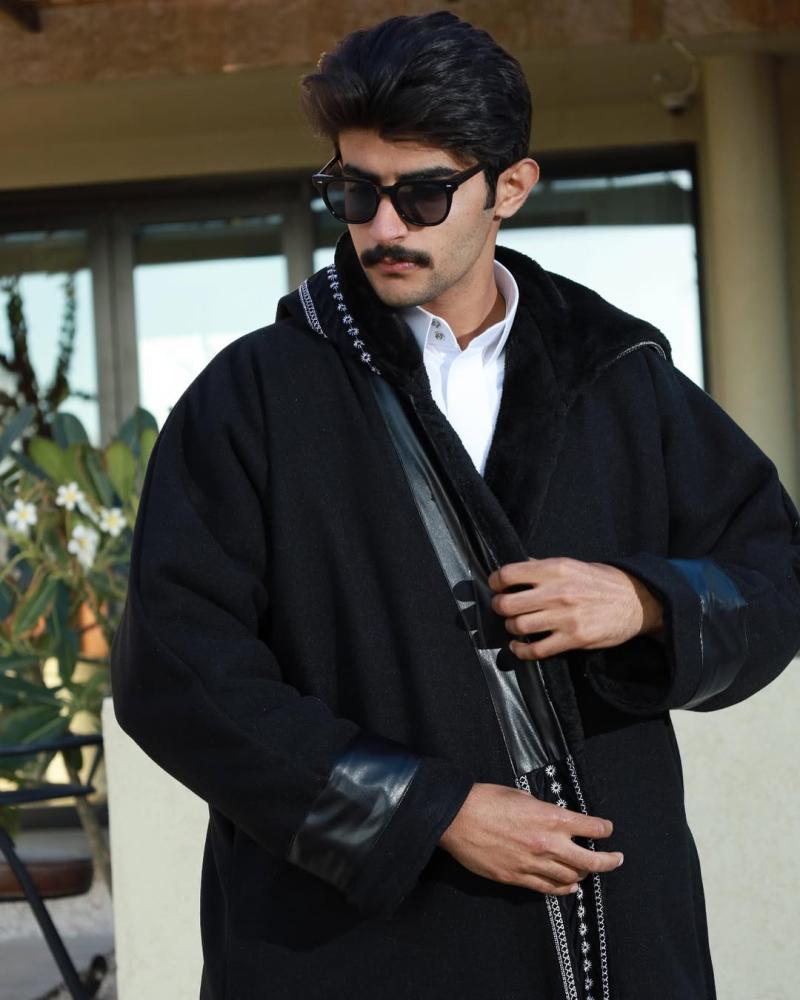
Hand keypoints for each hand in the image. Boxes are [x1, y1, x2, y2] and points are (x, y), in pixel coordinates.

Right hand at [439, 782, 622, 895]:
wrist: (458, 817)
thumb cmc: (487, 799)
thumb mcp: (521, 796)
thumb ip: (542, 810)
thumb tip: (550, 818)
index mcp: (550, 817)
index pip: (590, 827)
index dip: (603, 829)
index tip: (608, 829)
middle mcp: (548, 843)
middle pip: (589, 860)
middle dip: (608, 861)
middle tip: (617, 859)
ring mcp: (533, 864)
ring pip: (571, 877)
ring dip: (584, 874)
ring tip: (590, 872)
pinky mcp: (518, 877)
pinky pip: (548, 888)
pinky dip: (563, 888)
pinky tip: (570, 887)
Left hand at [488, 557, 663, 659]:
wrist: (637, 601)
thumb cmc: (601, 581)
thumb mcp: (572, 565)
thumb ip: (542, 567)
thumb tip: (515, 568)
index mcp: (555, 569)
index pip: (508, 574)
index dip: (496, 581)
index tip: (497, 586)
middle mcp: (557, 592)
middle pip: (506, 604)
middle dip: (499, 607)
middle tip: (503, 607)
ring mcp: (565, 617)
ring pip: (518, 627)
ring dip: (511, 627)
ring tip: (515, 625)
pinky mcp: (573, 639)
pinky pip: (536, 650)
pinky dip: (521, 651)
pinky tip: (519, 646)